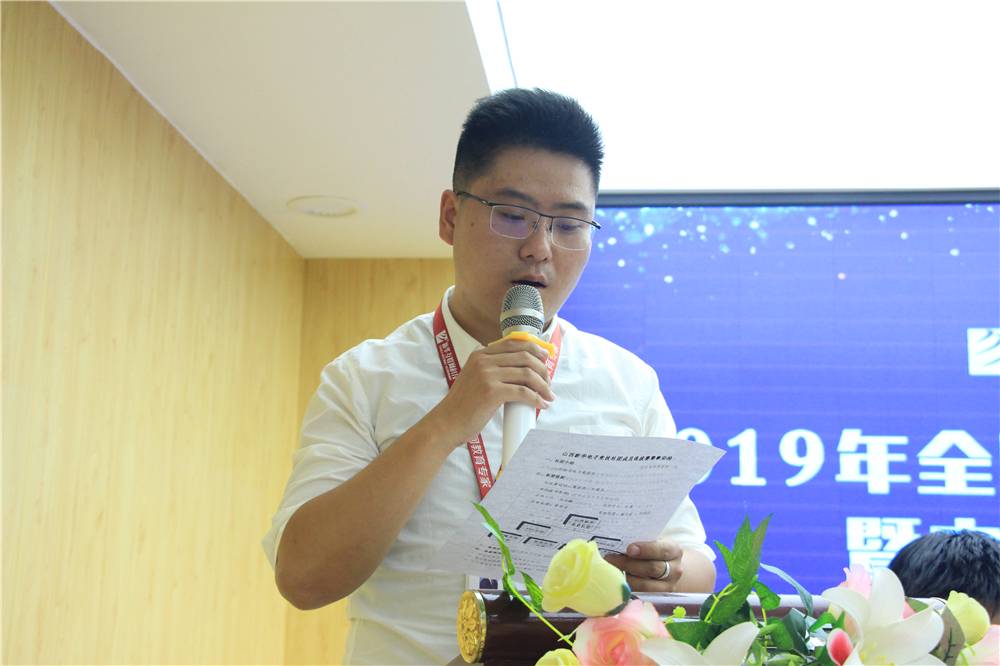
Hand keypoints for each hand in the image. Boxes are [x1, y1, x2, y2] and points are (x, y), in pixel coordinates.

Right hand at [423, 338, 554, 447]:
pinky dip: (536, 398)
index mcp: (480, 354)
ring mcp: (487, 375)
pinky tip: (542, 404)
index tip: (545, 358)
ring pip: (526, 374)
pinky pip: (522, 392)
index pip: (513, 343)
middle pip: (524, 356)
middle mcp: (483, 360)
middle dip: (542, 369)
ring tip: (548, 395)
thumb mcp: (474, 378)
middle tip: (548, 382)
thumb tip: (520, 371)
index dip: (534, 348)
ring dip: (543, 385)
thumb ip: (490, 369)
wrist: (447, 423)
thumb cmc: (463, 405)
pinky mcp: (491, 392)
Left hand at [604, 539, 683, 591]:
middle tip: (610, 558)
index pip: (662, 550)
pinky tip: (616, 582)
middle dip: (629, 564)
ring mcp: (668, 586)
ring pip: (645, 585)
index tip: (629, 548)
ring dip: (626, 578)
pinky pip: (640, 595)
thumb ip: (641, 539)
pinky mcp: (658, 597)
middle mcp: (675, 570)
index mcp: (674, 550)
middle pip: (652, 568)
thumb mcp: (653, 541)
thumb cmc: (654, 549)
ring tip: (610, 570)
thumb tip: (619, 539)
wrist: (667, 567)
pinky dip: (627, 588)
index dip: (646, 549)